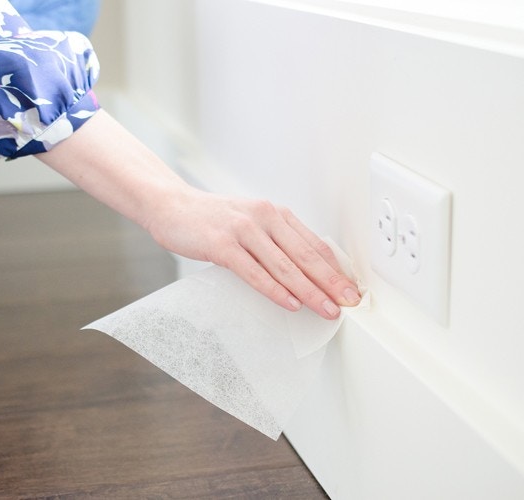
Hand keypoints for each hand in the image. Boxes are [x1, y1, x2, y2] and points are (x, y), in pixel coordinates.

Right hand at [37, 110, 359, 318]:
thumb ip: (276, 240)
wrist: (171, 205)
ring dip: (310, 290)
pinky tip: (290, 304)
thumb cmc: (212, 218)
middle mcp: (264, 217)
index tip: (351, 289)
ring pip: (284, 265)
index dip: (336, 268)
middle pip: (306, 255)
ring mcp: (243, 230)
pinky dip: (274, 290)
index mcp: (275, 213)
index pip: (314, 244)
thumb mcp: (251, 222)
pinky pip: (254, 272)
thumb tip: (305, 270)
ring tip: (327, 309)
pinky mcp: (222, 245)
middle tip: (350, 303)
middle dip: (331, 282)